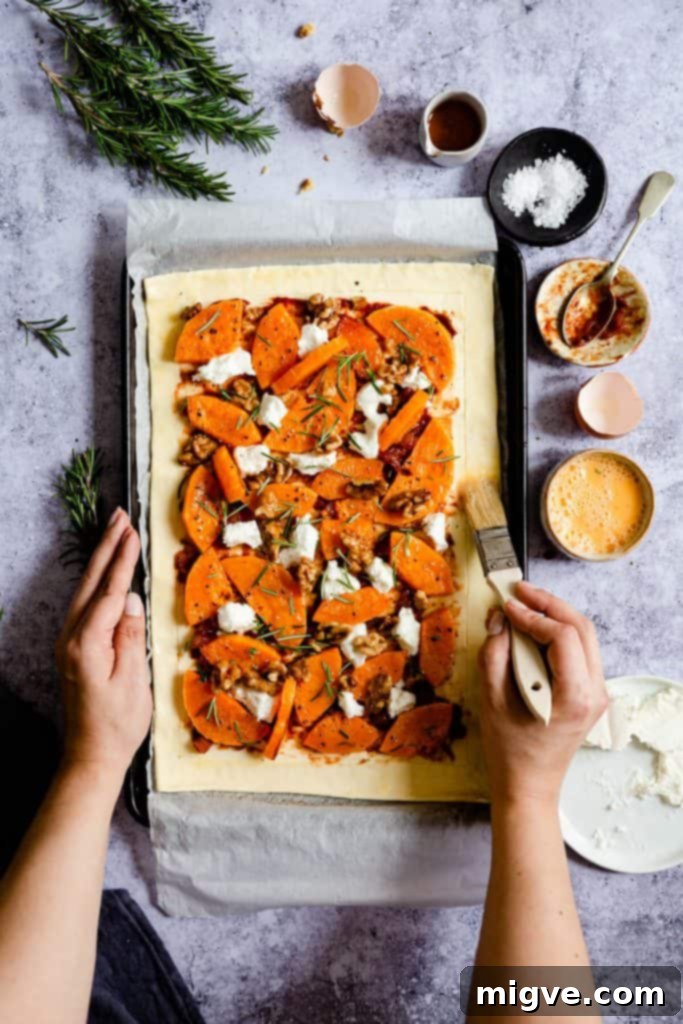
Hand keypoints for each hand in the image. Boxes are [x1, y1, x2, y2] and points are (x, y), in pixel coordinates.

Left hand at [55, 509, 151, 779]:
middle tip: (119, 515)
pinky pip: (84, 604)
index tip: (132, 530)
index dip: (122, 559)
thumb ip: (131, 636)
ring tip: (114, 532)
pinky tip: (105, 572)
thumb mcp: (134, 680)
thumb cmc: (118, 723)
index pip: (110, 591)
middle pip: (91, 582)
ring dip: (100, 559)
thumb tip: (132, 599)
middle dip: (105, 546)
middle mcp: (70, 638)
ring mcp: (67, 643)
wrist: (91, 756)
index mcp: (86, 644)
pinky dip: (96, 581)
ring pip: (84, 590)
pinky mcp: (71, 649)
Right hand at [478, 580, 606, 807]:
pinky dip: (558, 631)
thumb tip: (500, 619)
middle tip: (518, 591)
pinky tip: (534, 626)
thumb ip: (495, 654)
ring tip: (525, 602)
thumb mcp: (492, 700)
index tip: (507, 606)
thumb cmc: (509, 749)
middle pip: (581, 627)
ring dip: (555, 614)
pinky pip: (579, 649)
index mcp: (575, 696)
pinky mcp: (589, 691)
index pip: (563, 636)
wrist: (528, 785)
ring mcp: (597, 691)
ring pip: (584, 635)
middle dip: (549, 603)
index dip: (534, 615)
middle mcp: (595, 691)